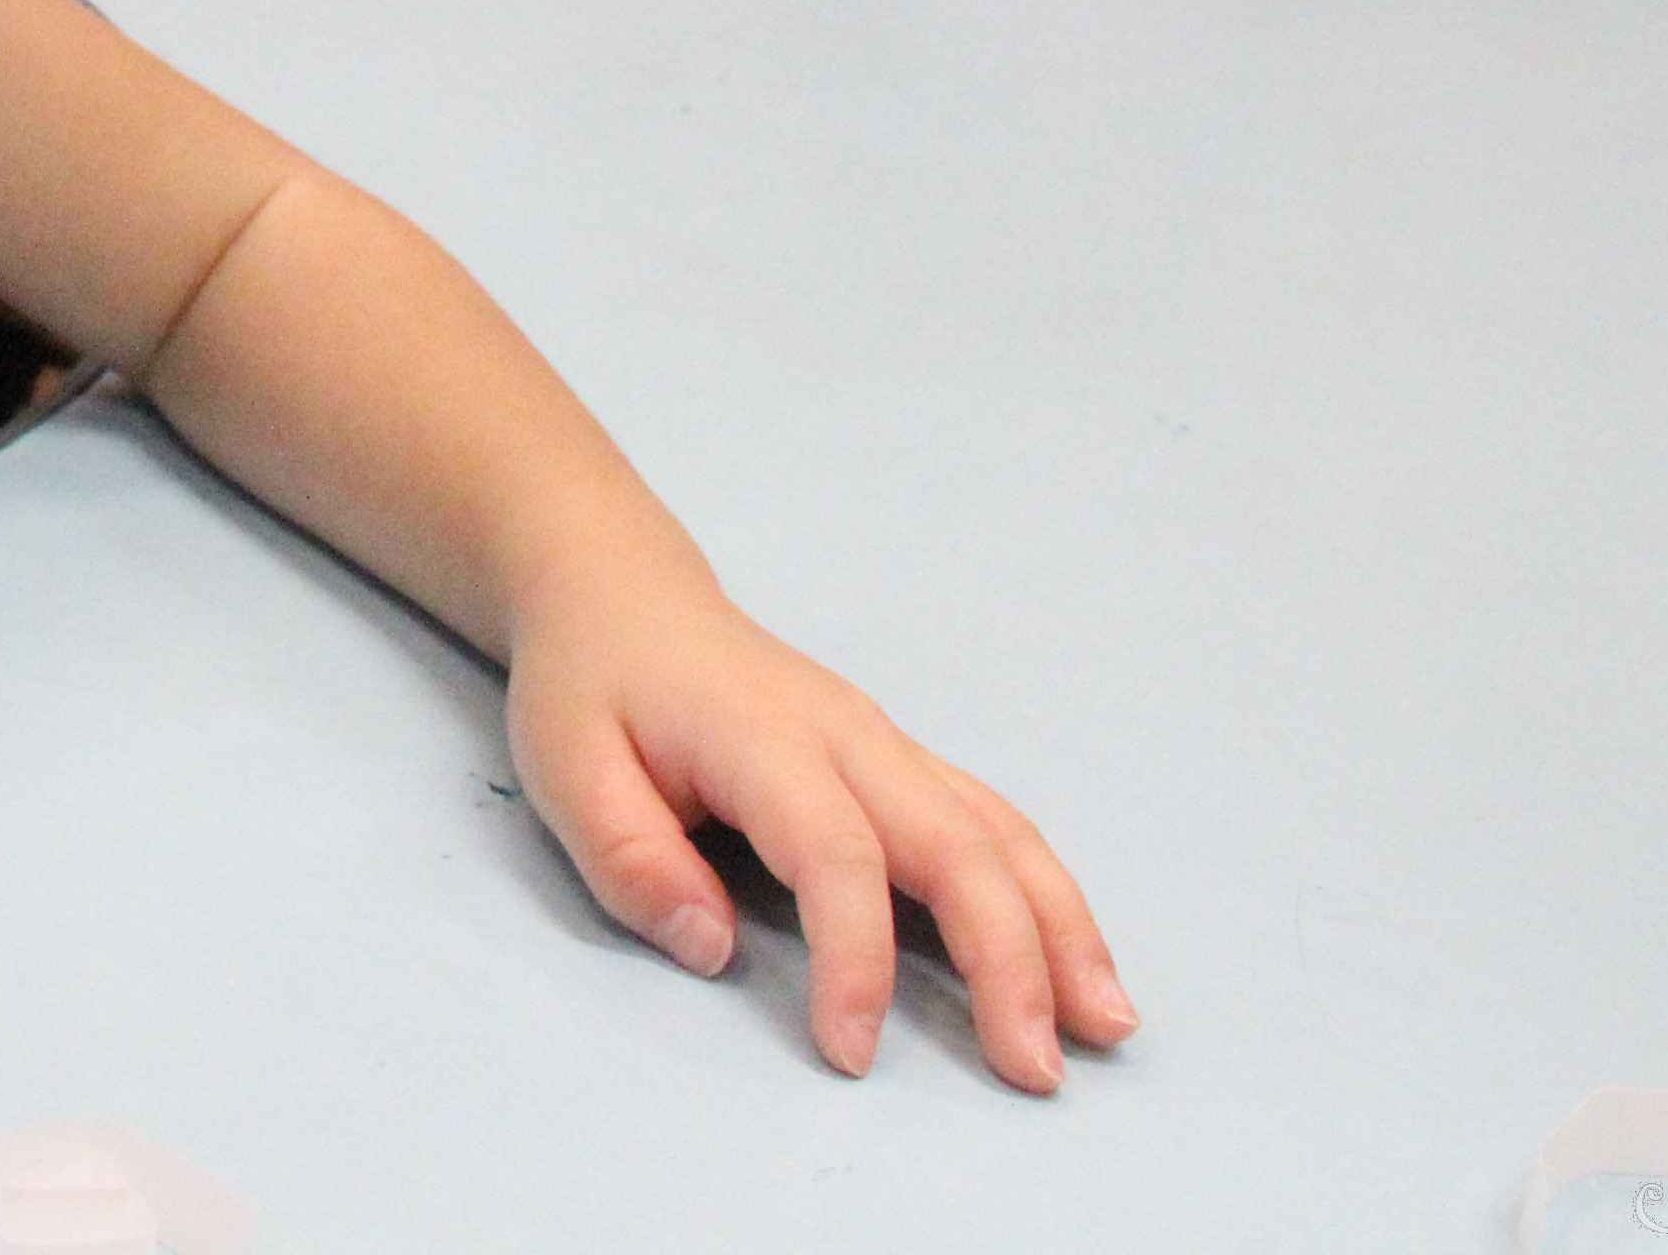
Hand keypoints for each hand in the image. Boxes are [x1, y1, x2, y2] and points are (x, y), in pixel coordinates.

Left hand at [508, 583, 1132, 1091]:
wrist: (621, 597)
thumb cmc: (592, 687)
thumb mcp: (564, 766)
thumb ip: (630, 858)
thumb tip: (712, 947)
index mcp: (762, 737)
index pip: (836, 855)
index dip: (855, 959)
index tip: (851, 1049)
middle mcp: (849, 737)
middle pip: (956, 846)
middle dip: (1008, 961)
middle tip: (1032, 1071)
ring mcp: (888, 744)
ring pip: (1001, 833)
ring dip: (1062, 930)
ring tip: (1104, 1027)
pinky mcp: (904, 762)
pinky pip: (996, 826)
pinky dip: (1048, 896)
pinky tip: (1078, 965)